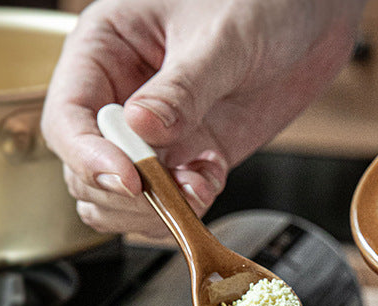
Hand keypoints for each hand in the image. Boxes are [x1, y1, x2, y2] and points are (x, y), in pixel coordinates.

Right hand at [41, 0, 364, 237]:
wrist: (310, 20)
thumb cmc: (259, 3)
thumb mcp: (219, 39)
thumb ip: (181, 89)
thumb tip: (140, 129)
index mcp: (104, 51)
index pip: (68, 119)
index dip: (88, 158)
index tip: (127, 179)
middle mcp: (122, 98)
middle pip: (86, 172)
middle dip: (123, 195)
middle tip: (167, 193)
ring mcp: (157, 135)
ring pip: (122, 200)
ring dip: (153, 212)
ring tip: (194, 192)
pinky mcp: (192, 158)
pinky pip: (172, 202)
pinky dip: (187, 209)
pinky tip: (209, 185)